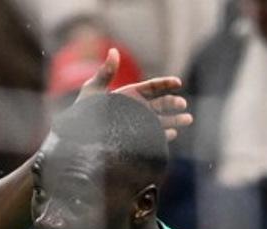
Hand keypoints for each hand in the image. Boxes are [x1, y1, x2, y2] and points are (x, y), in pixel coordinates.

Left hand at [75, 47, 193, 141]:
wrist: (78, 137)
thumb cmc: (83, 112)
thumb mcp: (93, 90)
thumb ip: (105, 72)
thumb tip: (113, 51)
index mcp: (130, 94)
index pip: (153, 87)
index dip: (166, 84)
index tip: (177, 83)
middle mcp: (136, 109)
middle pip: (160, 104)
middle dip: (173, 104)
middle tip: (182, 105)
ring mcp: (137, 125)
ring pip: (161, 121)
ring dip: (174, 120)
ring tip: (188, 120)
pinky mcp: (135, 140)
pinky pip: (152, 137)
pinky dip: (162, 136)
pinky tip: (171, 134)